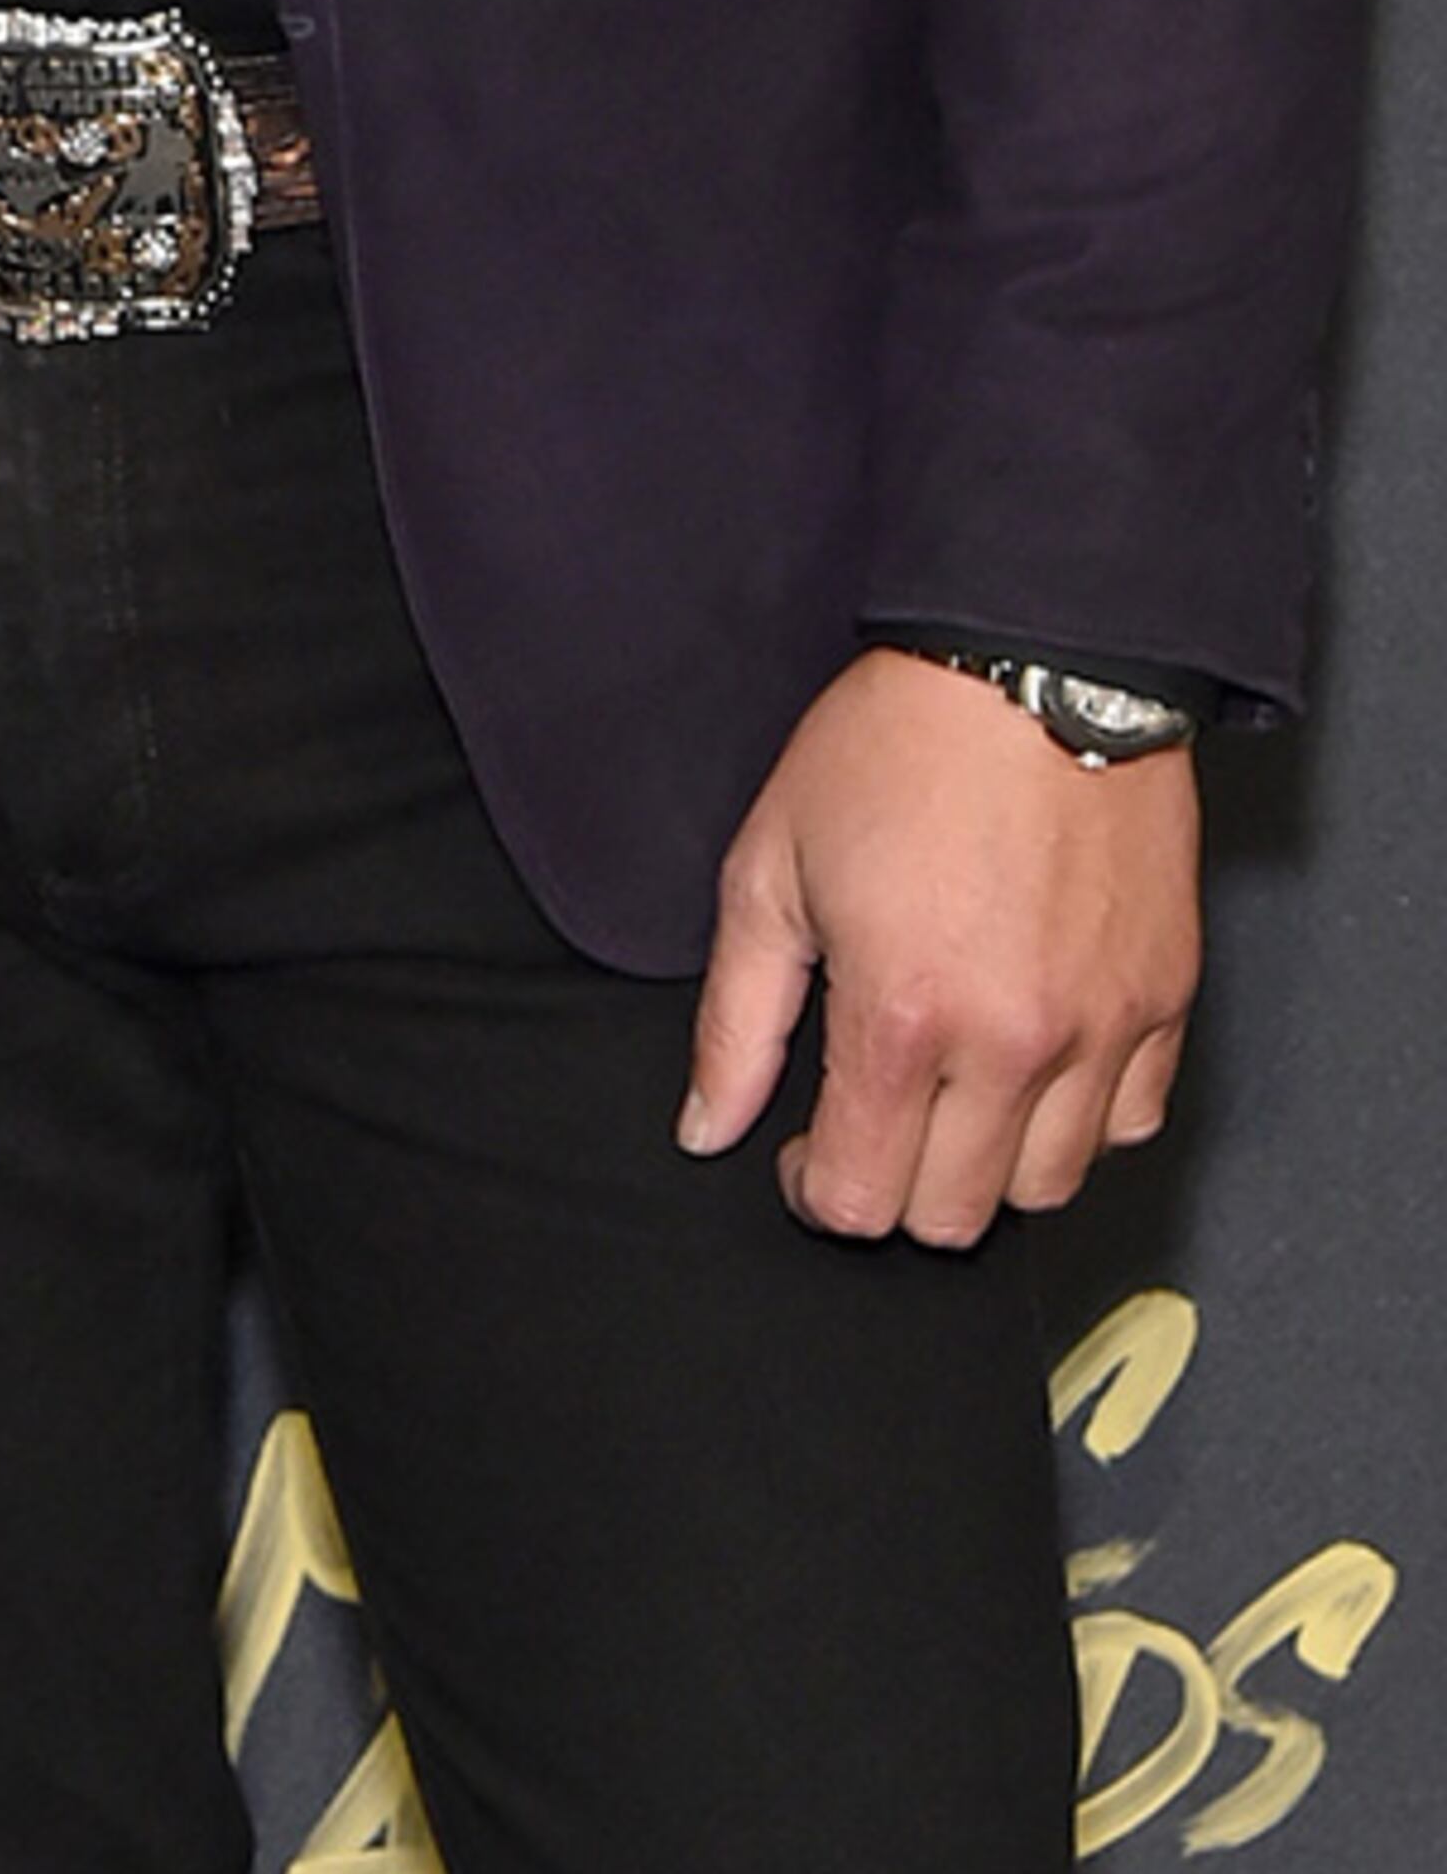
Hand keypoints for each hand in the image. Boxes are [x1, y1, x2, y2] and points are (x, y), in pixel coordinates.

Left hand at [680, 644, 1199, 1249]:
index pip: (862, 1201)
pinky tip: (1033, 1064)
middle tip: (871, 1117)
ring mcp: (1102, 1027)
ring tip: (952, 1092)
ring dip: (989, 1165)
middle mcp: (1013, 1042)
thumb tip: (708, 1127)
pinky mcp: (1165, 997)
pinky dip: (1081, 1119)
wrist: (1030, 658)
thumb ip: (736, 1021)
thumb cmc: (895, 746)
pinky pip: (1133, 1122)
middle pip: (954, 1215)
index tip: (804, 1155)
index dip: (816, 1193)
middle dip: (895, 1185)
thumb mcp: (770, 868)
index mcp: (903, 1017)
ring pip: (1051, 1189)